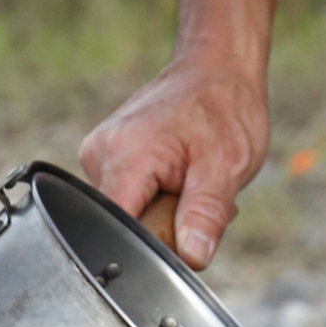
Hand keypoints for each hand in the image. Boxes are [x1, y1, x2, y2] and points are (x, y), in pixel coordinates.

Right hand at [79, 57, 269, 268]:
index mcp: (126, 156)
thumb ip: (206, 215)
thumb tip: (192, 257)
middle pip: (119, 225)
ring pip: (126, 215)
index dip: (143, 248)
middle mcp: (100, 154)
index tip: (175, 242)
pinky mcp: (105, 158)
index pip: (112, 227)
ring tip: (189, 183)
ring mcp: (98, 154)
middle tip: (196, 199)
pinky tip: (176, 178)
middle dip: (161, 227)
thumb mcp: (227, 166)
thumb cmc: (224, 107)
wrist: (216, 68)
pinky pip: (128, 198)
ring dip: (161, 213)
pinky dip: (156, 199)